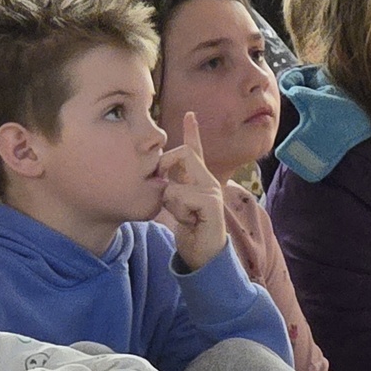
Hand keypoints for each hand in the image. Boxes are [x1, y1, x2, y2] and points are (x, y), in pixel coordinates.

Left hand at [157, 112, 226, 270]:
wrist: (203, 256)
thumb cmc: (190, 232)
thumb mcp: (174, 205)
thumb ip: (168, 189)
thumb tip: (157, 178)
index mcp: (199, 180)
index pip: (196, 151)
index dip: (192, 132)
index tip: (190, 114)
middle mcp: (208, 181)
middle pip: (183, 153)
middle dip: (165, 165)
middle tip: (162, 186)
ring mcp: (212, 191)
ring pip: (175, 181)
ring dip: (170, 201)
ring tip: (182, 216)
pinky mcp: (211, 203)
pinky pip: (181, 196)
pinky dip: (177, 209)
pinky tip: (188, 221)